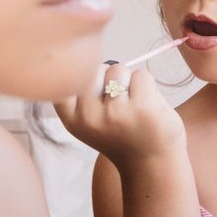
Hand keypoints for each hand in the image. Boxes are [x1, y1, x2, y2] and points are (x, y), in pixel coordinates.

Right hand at [54, 63, 186, 167]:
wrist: (152, 164)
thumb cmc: (121, 134)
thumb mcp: (89, 121)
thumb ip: (82, 94)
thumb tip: (87, 52)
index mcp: (73, 120)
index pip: (64, 80)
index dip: (79, 73)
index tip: (91, 87)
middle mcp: (89, 118)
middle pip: (95, 68)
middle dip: (108, 77)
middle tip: (118, 103)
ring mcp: (115, 113)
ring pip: (118, 69)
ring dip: (129, 81)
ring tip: (133, 104)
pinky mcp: (142, 107)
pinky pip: (141, 74)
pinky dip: (148, 85)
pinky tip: (148, 106)